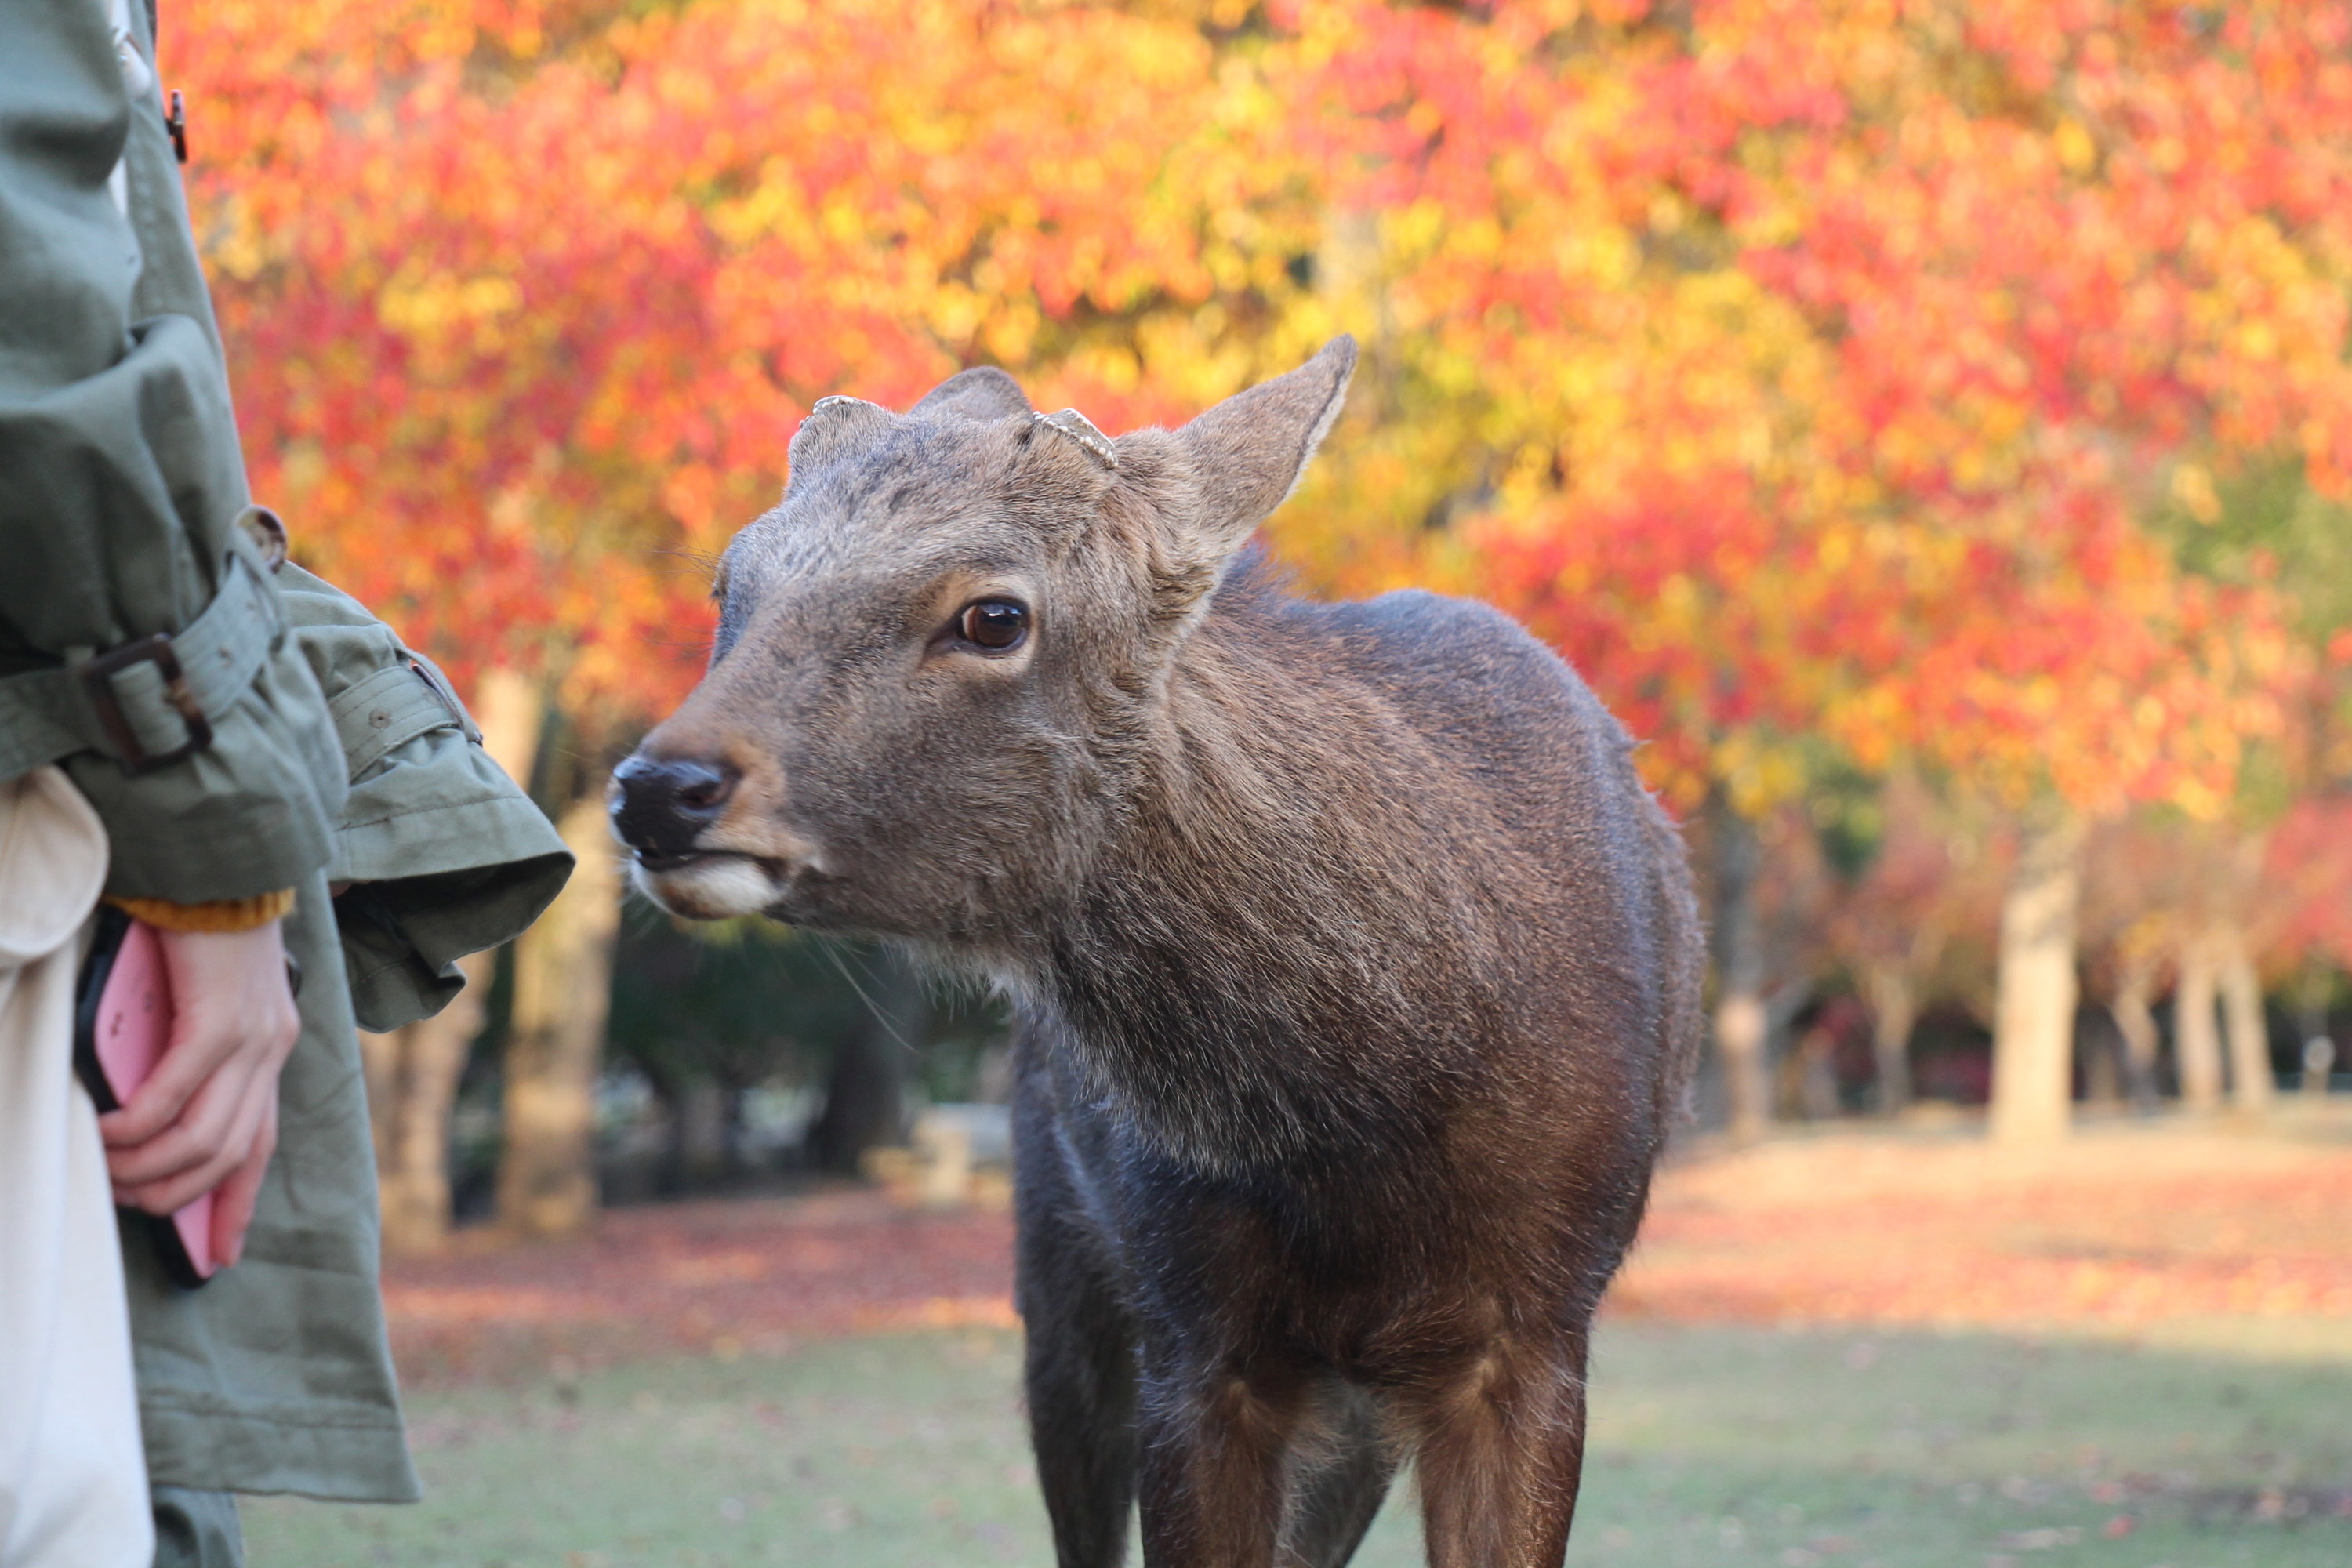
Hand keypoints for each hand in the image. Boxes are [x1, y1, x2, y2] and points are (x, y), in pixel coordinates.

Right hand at [99, 920, 300, 1266]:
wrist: (217, 865)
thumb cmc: (197, 930)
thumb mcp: (202, 1002)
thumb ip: (190, 1054)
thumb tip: (145, 1110)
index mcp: (271, 1051)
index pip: (261, 1146)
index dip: (240, 1204)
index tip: (222, 1255)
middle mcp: (272, 1050)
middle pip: (230, 1155)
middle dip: (175, 1196)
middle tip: (126, 1202)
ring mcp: (252, 1037)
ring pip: (204, 1136)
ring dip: (150, 1167)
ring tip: (108, 1172)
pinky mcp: (221, 1019)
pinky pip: (177, 1093)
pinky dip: (139, 1124)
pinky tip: (109, 1134)